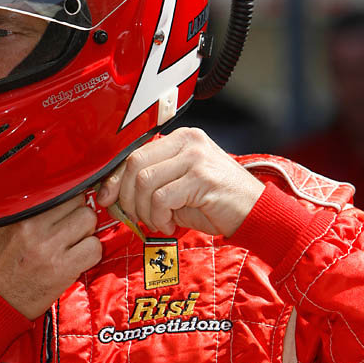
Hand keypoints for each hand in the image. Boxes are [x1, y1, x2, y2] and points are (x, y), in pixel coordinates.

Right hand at [0, 195, 101, 318]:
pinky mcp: (63, 269)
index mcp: (19, 214)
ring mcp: (50, 248)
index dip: (67, 199)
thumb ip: (22, 208)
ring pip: (89, 220)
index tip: (66, 208)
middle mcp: (34, 227)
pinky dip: (91, 252)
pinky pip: (94, 248)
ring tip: (73, 242)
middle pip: (77, 202)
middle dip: (77, 213)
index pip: (59, 190)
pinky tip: (77, 257)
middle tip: (70, 227)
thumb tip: (50, 191)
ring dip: (86, 231)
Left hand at [97, 127, 263, 237]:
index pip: (135, 153)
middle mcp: (188, 141)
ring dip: (144, 210)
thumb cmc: (216, 203)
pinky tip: (169, 224)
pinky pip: (162, 198)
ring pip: (145, 182)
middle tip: (134, 216)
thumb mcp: (179, 186)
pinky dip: (158, 217)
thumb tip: (114, 194)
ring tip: (157, 221)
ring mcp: (195, 157)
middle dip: (127, 196)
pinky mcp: (201, 177)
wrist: (256, 213)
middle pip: (135, 164)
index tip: (107, 197)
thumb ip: (151, 183)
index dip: (115, 178)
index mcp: (181, 138)